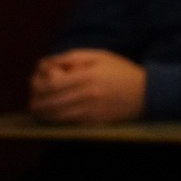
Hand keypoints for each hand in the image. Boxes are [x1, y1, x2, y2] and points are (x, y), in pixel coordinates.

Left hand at [29, 49, 147, 124]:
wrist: (147, 92)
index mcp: (86, 75)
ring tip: (40, 111)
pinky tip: (55, 117)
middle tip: (33, 101)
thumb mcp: (98, 56)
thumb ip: (70, 58)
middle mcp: (87, 95)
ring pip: (56, 117)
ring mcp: (91, 111)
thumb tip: (44, 64)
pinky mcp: (95, 123)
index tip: (34, 85)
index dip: (37, 86)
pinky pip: (69, 125)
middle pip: (49, 103)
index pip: (50, 85)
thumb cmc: (120, 71)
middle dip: (36, 102)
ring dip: (44, 115)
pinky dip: (58, 121)